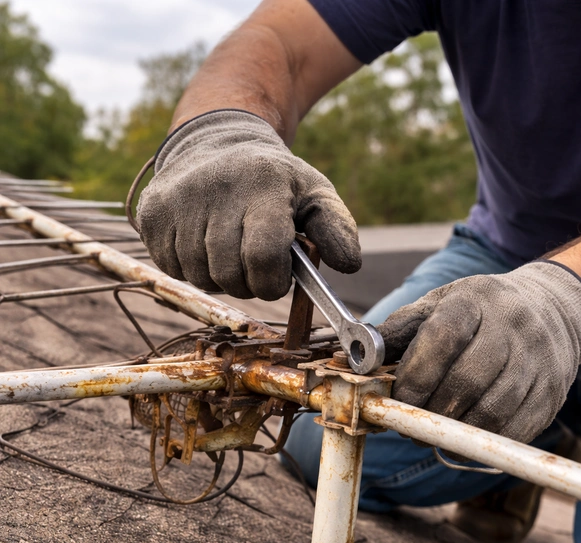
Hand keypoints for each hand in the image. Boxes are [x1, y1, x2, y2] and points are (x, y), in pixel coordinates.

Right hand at [137, 110, 360, 300]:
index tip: (277, 275)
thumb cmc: (274, 181)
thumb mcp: (314, 194)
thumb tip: (348, 265)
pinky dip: (190, 266)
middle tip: (253, 261)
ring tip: (228, 247)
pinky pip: (172, 268)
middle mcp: (214, 188)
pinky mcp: (151, 213)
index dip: (273, 280)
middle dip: (247, 282)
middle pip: (231, 276)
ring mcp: (178, 201)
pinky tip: (202, 241)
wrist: (216, 141)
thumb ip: (336, 229)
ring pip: (200, 277)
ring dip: (219, 276)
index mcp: (262, 185)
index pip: (264, 259)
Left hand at [378, 261, 580, 442]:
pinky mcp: (552, 391)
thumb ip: (397, 332)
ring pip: (492, 412)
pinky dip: (483, 443)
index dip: (415, 377)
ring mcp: (538, 359)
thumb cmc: (479, 314)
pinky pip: (515, 430)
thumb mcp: (438, 306)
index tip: (397, 401)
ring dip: (456, 433)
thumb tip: (356, 359)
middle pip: (467, 382)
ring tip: (435, 434)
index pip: (442, 338)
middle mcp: (512, 326)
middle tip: (411, 426)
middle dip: (431, 413)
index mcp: (475, 301)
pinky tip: (465, 439)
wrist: (552, 309)